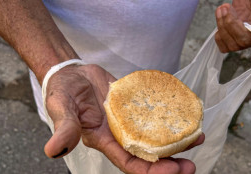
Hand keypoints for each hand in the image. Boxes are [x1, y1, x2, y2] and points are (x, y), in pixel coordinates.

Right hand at [43, 64, 204, 173]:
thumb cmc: (64, 92)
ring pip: (156, 135)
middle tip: (192, 165)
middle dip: (170, 162)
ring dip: (175, 140)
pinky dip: (169, 117)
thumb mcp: (61, 108)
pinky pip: (155, 114)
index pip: (130, 163)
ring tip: (197, 138)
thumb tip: (53, 150)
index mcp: (105, 141)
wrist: (73, 74)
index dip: (151, 170)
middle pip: (148, 155)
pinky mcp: (135, 106)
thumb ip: (64, 127)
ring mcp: (130, 120)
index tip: (174, 170)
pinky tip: (184, 115)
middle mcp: (120, 135)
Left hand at [215, 0, 250, 65]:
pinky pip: (223, 45)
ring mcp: (246, 39)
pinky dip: (219, 32)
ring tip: (223, 8)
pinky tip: (220, 15)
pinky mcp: (233, 38)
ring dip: (222, 25)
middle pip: (244, 41)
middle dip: (231, 24)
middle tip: (226, 8)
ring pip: (232, 44)